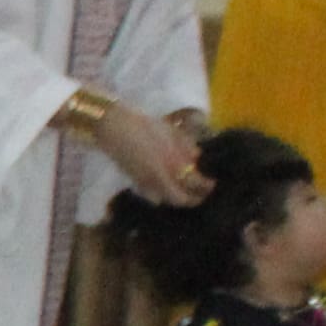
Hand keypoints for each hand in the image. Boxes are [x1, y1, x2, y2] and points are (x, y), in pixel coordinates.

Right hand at [89, 101, 205, 204]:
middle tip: (201, 194)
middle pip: (180, 199)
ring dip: (177, 197)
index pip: (195, 184)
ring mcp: (145, 183)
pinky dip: (162, 194)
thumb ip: (185, 146)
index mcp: (171, 165)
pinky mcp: (135, 181)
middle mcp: (159, 179)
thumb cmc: (143, 125)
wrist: (113, 127)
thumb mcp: (170, 132)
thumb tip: (196, 157)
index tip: (213, 184)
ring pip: (165, 199)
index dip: (206, 187)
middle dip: (193, 198)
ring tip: (184, 190)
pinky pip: (153, 195)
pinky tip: (165, 186)